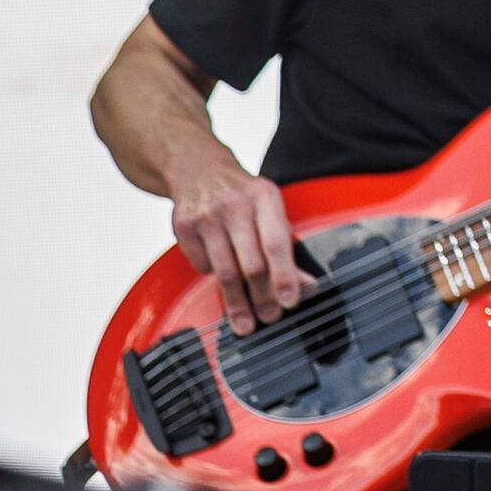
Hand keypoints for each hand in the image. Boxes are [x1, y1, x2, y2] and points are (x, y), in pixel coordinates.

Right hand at [171, 153, 310, 334]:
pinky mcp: (183, 227)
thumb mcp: (270, 209)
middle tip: (270, 317)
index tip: (290, 302)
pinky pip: (202, 266)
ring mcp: (206, 216)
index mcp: (264, 197)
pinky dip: (213, 276)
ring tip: (246, 321)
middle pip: (250, 263)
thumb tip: (307, 285)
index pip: (276, 244)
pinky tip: (222, 272)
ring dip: (237, 302)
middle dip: (262, 297)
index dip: (284, 277)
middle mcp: (234, 205)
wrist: (198, 169)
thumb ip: (286, 246)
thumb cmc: (242, 194)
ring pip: (224, 271)